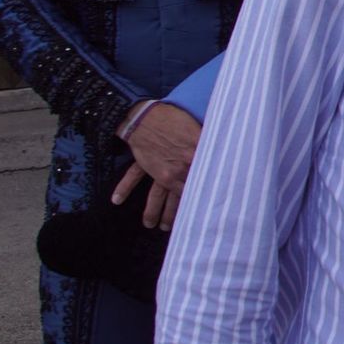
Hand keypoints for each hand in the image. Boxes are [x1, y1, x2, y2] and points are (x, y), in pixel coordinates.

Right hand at [115, 101, 200, 228]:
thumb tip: (227, 152)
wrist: (148, 114)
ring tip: (151, 226)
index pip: (202, 185)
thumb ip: (209, 147)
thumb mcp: (200, 132)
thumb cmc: (178, 120)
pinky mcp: (144, 164)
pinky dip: (124, 188)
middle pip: (180, 198)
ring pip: (158, 196)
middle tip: (175, 229)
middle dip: (177, 215)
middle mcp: (178, 170)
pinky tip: (116, 200)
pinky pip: (133, 178)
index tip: (207, 214)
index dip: (205, 199)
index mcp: (195, 162)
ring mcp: (159, 170)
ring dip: (154, 212)